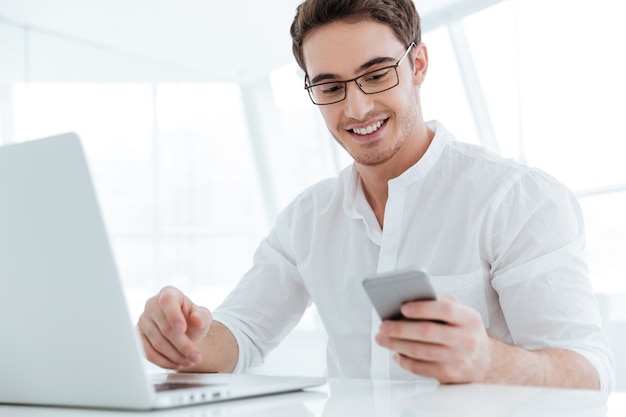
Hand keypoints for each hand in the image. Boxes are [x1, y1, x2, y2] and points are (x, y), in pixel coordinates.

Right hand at [137, 286, 211, 369]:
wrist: (184, 331)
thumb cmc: (193, 320)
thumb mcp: (203, 315)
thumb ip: (202, 316)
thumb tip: (197, 319)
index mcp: (168, 294)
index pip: (167, 302)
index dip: (174, 316)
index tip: (182, 330)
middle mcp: (152, 305)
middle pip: (165, 328)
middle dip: (183, 345)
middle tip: (196, 356)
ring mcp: (143, 321)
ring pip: (157, 343)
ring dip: (175, 356)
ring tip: (190, 361)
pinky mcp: (139, 337)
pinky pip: (149, 353)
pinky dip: (164, 361)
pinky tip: (176, 364)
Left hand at [375, 294, 492, 383]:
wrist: (484, 361)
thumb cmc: (463, 330)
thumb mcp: (461, 312)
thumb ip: (440, 303)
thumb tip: (408, 302)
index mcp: (470, 318)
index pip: (446, 310)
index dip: (423, 308)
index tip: (402, 308)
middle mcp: (467, 339)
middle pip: (429, 332)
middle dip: (401, 329)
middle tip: (383, 325)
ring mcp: (460, 359)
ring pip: (421, 352)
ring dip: (397, 345)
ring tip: (382, 338)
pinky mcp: (450, 375)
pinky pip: (422, 369)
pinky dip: (405, 361)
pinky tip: (395, 353)